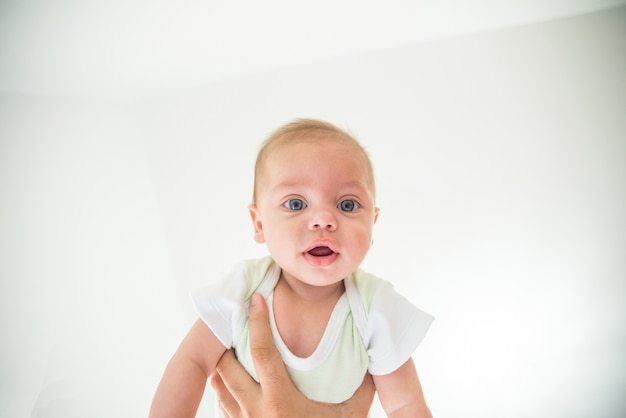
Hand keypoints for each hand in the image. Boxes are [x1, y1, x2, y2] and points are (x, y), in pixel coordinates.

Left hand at [211, 294, 374, 417]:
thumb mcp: (351, 415)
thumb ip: (362, 386)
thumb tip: (376, 358)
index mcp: (281, 401)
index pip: (262, 351)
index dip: (257, 322)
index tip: (256, 299)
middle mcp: (256, 412)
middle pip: (228, 366)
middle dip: (229, 342)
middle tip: (239, 321)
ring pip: (220, 386)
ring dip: (224, 365)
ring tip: (234, 346)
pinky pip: (224, 407)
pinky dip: (226, 389)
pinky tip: (236, 380)